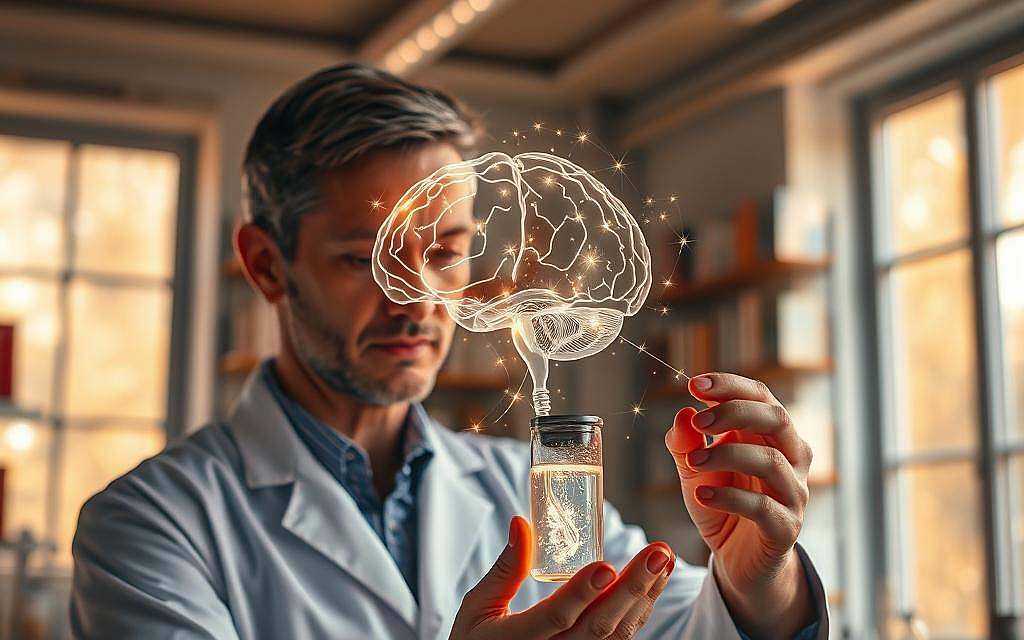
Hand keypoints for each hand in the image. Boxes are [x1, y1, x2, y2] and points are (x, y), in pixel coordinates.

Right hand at [450, 516, 674, 638]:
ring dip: (644, 596)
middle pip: (599, 627)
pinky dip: (639, 611)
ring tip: (663, 561)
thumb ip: (505, 567)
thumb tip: (521, 522)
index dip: (581, 593)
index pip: (556, 617)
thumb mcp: (478, 606)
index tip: (606, 565)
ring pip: (617, 635)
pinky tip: (652, 584)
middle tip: (658, 555)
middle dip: (633, 589)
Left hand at [664, 373, 813, 638]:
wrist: (739, 559)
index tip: (694, 384)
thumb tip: (682, 415)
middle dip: (736, 412)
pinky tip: (701, 495)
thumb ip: (686, 444)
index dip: (730, 386)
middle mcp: (790, 458)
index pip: (760, 396)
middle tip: (699, 421)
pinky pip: (763, 508)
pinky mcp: (786, 528)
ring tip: (693, 463)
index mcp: (769, 435)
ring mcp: (793, 493)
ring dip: (728, 455)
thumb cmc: (721, 505)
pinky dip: (730, 497)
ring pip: (772, 462)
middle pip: (777, 420)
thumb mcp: (695, 471)